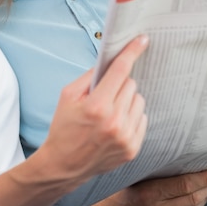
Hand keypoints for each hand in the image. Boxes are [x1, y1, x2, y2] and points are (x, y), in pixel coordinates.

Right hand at [41, 35, 148, 187]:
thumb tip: (110, 62)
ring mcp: (125, 137)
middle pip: (130, 84)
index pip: (120, 71)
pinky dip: (131, 116)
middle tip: (104, 94)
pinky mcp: (132, 149)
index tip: (142, 40)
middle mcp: (114, 121)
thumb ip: (89, 77)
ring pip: (138, 100)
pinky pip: (142, 118)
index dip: (131, 52)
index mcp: (96, 106)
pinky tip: (115, 125)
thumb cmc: (64, 127)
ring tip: (109, 112)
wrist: (64, 165)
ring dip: (126, 100)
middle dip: (119, 84)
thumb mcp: (67, 96)